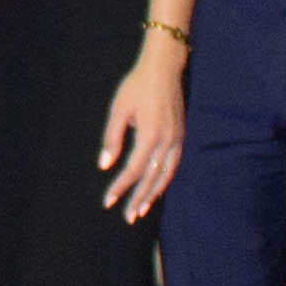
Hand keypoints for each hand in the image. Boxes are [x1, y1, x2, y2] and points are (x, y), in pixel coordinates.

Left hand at [97, 43, 188, 220]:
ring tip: (142, 209)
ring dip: (153, 194)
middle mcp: (167, 141)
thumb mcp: (119, 109)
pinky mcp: (180, 136)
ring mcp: (177, 140)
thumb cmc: (137, 86)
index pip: (133, 170)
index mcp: (149, 135)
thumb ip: (112, 138)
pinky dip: (164, 180)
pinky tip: (156, 188)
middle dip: (139, 198)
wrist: (163, 69)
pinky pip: (173, 165)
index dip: (120, 187)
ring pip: (166, 175)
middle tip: (128, 217)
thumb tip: (104, 165)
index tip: (108, 201)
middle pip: (152, 178)